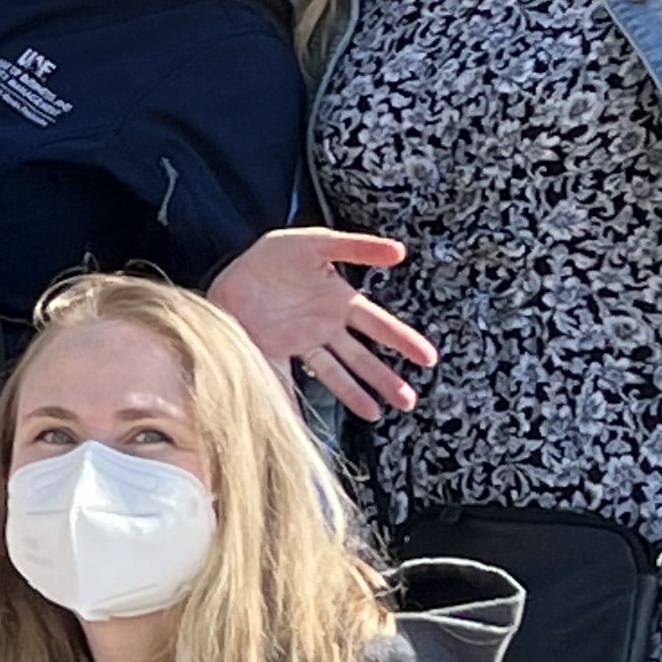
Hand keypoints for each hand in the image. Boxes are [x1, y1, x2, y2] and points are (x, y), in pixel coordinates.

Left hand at [209, 226, 436, 419]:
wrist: (232, 272)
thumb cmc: (275, 255)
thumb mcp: (316, 243)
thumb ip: (356, 247)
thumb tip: (399, 251)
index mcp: (339, 301)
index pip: (379, 324)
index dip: (404, 341)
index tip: (429, 359)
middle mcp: (325, 327)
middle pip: (362, 357)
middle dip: (386, 378)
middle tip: (409, 401)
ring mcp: (302, 342)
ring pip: (336, 373)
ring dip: (357, 393)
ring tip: (376, 414)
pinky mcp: (275, 352)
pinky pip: (292, 379)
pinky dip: (301, 399)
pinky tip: (315, 419)